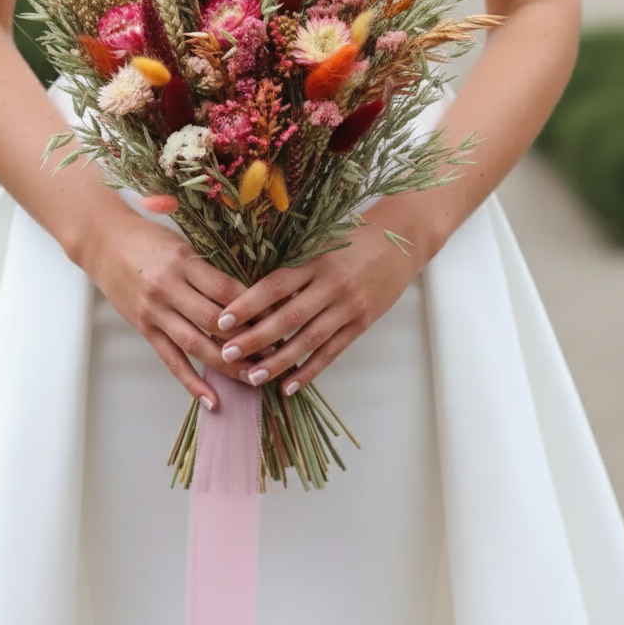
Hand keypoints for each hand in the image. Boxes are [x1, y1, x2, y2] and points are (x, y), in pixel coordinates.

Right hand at [81, 210, 257, 409]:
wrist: (103, 241)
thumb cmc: (148, 237)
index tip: (279, 318)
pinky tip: (211, 400)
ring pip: (195, 345)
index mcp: (183, 262)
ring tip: (253, 378)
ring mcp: (154, 312)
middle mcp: (168, 289)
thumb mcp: (183, 242)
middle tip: (276, 353)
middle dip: (247, 340)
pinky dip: (191, 383)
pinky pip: (171, 360)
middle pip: (214, 321)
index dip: (255, 307)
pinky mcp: (144, 328)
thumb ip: (210, 268)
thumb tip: (251, 291)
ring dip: (227, 365)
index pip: (226, 290)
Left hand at [213, 223, 421, 395]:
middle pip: (288, 317)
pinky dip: (310, 370)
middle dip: (255, 338)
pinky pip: (332, 351)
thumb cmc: (353, 239)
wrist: (401, 240)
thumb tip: (252, 294)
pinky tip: (289, 385)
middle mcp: (331, 285)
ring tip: (252, 376)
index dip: (247, 303)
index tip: (222, 319)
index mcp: (315, 260)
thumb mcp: (320, 244)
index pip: (275, 285)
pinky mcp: (362, 323)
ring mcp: (348, 306)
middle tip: (227, 354)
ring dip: (279, 361)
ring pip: (308, 340)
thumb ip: (293, 268)